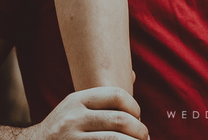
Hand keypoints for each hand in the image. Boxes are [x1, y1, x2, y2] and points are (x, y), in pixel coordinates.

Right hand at [32, 87, 147, 139]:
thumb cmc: (62, 126)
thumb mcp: (75, 106)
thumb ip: (102, 97)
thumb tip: (134, 75)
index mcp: (77, 100)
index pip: (116, 95)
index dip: (134, 106)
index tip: (138, 116)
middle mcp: (73, 118)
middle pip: (120, 120)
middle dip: (139, 129)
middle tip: (145, 135)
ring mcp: (72, 139)